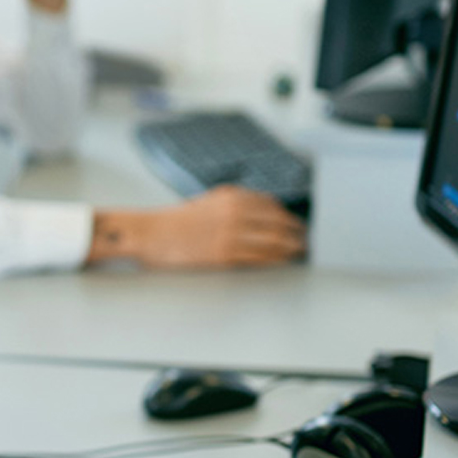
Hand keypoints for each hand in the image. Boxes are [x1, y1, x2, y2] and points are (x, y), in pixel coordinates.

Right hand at [89, 186, 306, 268]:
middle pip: (278, 222)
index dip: (287, 216)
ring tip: (300, 252)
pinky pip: (260, 257)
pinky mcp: (224, 254)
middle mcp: (234, 212)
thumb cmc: (176, 222)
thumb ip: (235, 205)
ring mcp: (230, 233)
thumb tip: (264, 214)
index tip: (295, 223)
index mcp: (230, 196)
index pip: (271, 204)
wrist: (151, 234)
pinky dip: (276, 259)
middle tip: (306, 239)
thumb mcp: (208, 202)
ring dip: (291, 247)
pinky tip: (283, 261)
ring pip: (273, 240)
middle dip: (296, 232)